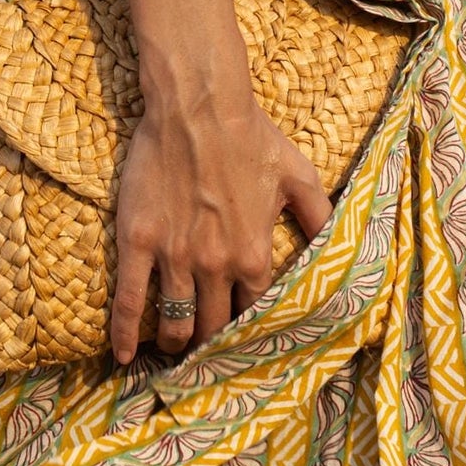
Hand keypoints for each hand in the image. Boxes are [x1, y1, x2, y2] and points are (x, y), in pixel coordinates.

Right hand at [109, 86, 332, 363]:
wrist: (198, 107)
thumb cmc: (252, 137)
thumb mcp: (300, 177)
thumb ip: (320, 219)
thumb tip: (340, 250)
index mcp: (255, 255)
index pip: (256, 313)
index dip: (250, 332)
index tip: (246, 345)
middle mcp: (217, 265)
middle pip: (214, 327)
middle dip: (212, 347)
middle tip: (207, 357)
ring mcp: (175, 257)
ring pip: (176, 321)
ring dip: (177, 343)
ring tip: (176, 351)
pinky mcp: (140, 243)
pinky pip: (130, 299)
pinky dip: (126, 333)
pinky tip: (125, 356)